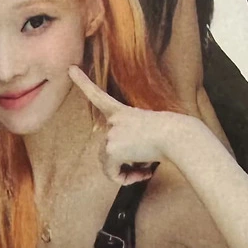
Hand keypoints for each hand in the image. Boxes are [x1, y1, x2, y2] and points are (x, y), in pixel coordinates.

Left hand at [69, 68, 185, 183]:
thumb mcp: (147, 133)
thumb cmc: (169, 136)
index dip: (83, 82)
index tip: (70, 69)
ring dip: (127, 172)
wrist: (176, 136)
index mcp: (121, 111)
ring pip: (110, 164)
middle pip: (107, 151)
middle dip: (124, 164)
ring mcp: (111, 134)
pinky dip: (126, 179)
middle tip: (144, 168)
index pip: (97, 95)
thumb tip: (123, 168)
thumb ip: (129, 144)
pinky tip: (144, 173)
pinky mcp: (111, 149)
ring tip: (146, 168)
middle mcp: (113, 120)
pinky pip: (112, 174)